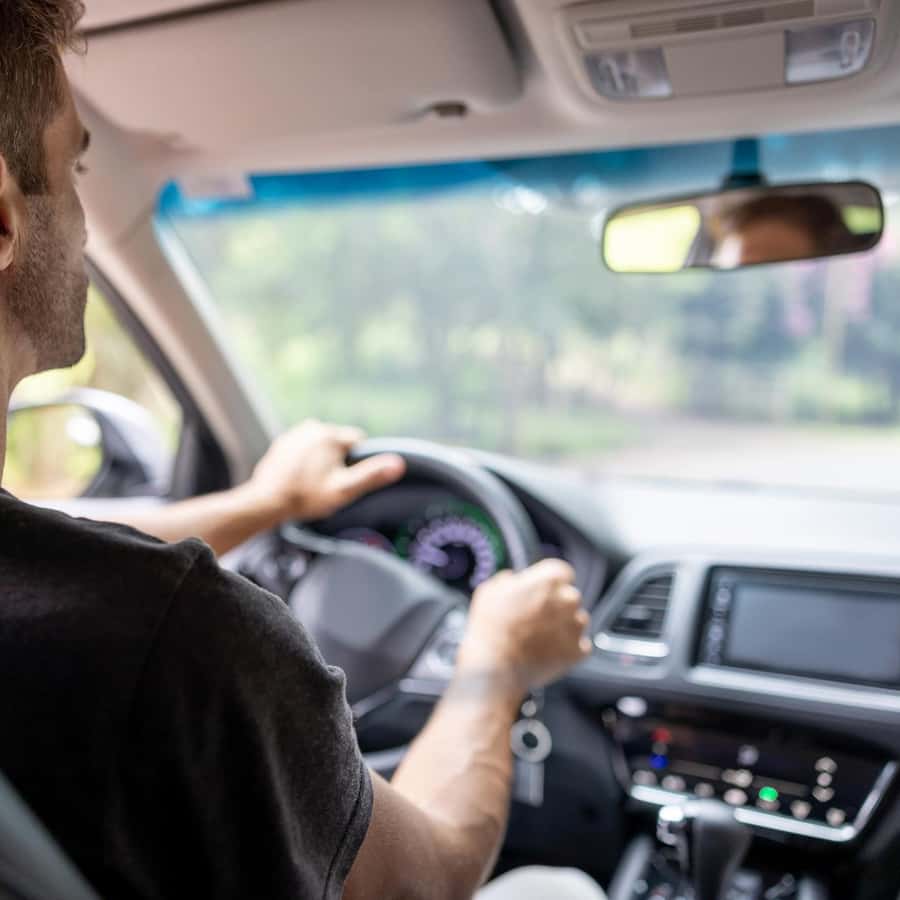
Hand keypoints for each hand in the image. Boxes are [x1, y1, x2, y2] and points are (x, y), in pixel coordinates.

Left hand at [246, 420, 405, 521]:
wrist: (266, 501)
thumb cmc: (306, 497)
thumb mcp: (344, 490)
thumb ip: (371, 475)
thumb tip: (398, 463)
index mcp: (330, 435)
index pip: (358, 440)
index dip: (356, 461)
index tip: (345, 477)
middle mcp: (312, 427)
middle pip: (339, 443)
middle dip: (338, 460)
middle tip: (327, 483)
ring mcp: (295, 434)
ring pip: (321, 446)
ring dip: (321, 460)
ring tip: (311, 482)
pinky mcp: (283, 443)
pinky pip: (304, 449)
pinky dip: (305, 461)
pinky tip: (299, 479)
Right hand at [457, 559, 590, 695]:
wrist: (495, 668)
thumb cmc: (490, 628)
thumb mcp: (490, 590)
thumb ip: (508, 580)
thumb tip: (512, 580)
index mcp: (549, 579)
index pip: (562, 571)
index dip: (550, 581)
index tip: (541, 589)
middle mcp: (568, 599)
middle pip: (570, 596)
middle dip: (557, 604)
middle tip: (536, 617)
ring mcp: (575, 626)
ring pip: (576, 620)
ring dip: (564, 625)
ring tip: (539, 636)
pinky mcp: (578, 651)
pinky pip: (579, 645)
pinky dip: (567, 648)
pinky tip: (547, 650)